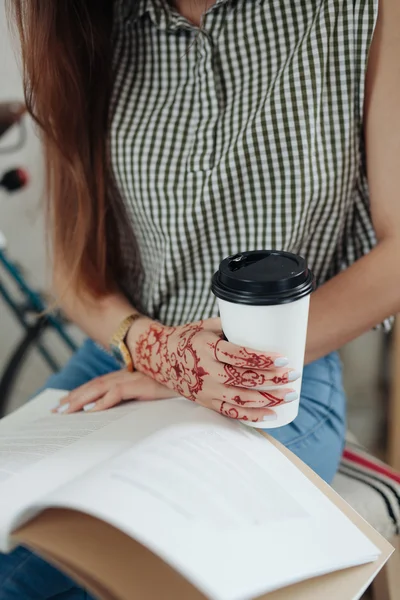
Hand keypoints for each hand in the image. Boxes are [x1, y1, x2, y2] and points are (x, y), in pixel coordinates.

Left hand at [53, 369, 175, 413]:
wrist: (198, 378)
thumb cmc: (179, 389)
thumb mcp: (156, 396)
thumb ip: (139, 401)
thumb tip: (124, 419)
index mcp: (131, 376)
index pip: (101, 384)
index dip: (83, 392)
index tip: (67, 403)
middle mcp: (130, 375)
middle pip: (96, 385)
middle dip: (75, 397)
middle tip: (58, 410)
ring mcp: (136, 378)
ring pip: (101, 387)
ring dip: (83, 398)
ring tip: (67, 410)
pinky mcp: (143, 385)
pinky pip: (118, 392)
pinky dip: (104, 401)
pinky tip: (93, 410)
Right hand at [130, 318, 299, 423]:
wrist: (159, 358)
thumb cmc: (188, 337)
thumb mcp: (206, 325)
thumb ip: (232, 326)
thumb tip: (264, 323)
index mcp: (206, 348)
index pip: (238, 355)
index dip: (262, 358)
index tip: (283, 358)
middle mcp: (206, 371)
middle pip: (244, 379)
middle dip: (272, 379)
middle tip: (293, 375)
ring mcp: (206, 390)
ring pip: (241, 399)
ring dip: (268, 398)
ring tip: (289, 394)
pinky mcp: (206, 402)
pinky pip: (232, 412)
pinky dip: (252, 416)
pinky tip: (271, 414)